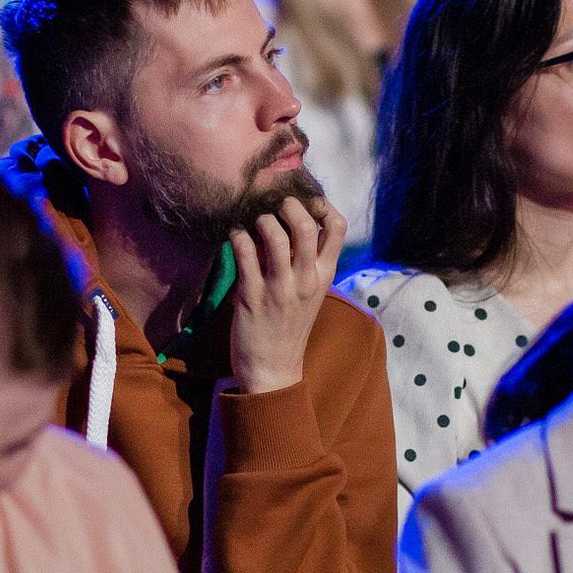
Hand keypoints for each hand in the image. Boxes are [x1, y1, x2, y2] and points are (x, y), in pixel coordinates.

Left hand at [227, 195, 346, 394]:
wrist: (274, 369)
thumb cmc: (290, 326)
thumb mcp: (311, 293)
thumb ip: (308, 261)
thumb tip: (292, 223)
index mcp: (324, 275)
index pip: (337, 227)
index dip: (322, 205)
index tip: (305, 202)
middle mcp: (306, 279)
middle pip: (306, 225)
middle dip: (288, 205)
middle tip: (274, 206)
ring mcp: (279, 287)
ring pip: (274, 235)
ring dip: (260, 220)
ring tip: (253, 224)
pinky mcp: (251, 295)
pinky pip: (244, 252)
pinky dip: (237, 237)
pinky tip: (235, 238)